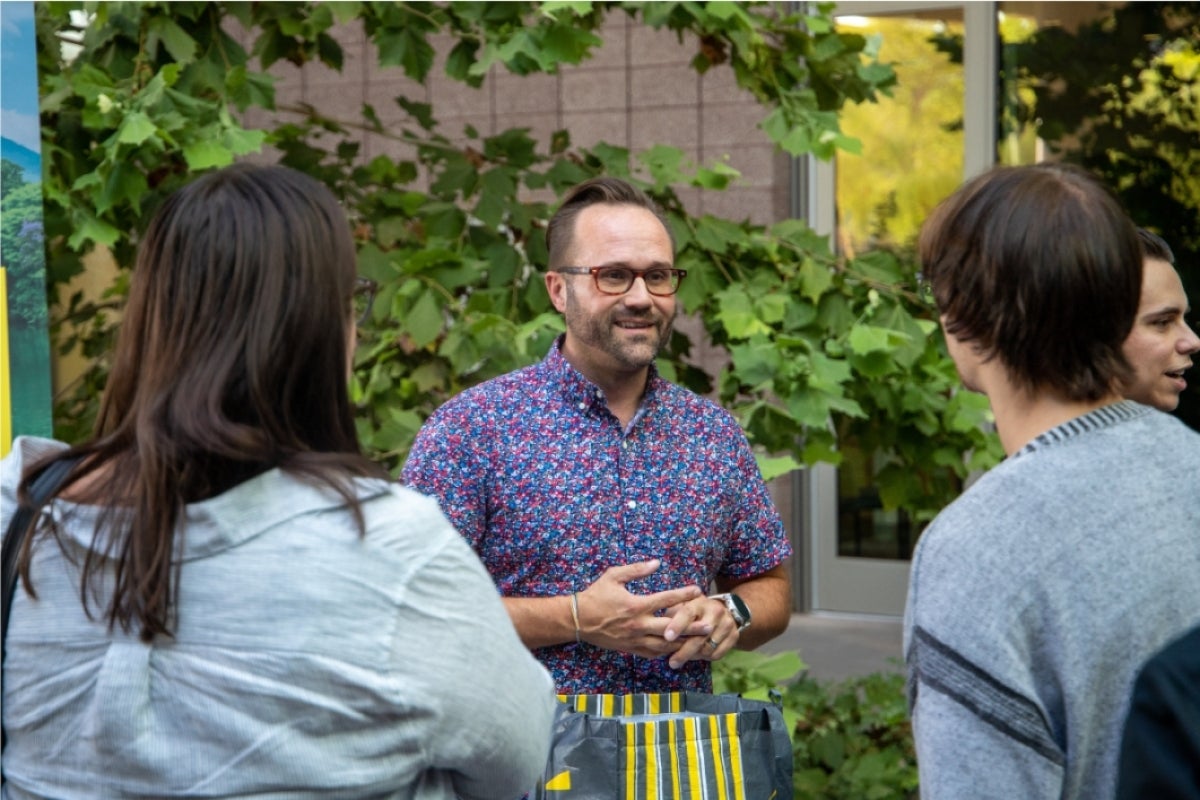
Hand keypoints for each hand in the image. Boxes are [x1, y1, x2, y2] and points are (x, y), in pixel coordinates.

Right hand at [575, 559, 702, 658]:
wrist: (577, 620)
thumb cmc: (595, 595)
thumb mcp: (613, 576)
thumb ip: (636, 570)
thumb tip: (656, 563)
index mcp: (636, 605)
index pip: (666, 600)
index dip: (683, 594)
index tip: (697, 590)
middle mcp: (638, 625)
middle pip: (672, 628)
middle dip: (692, 627)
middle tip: (710, 625)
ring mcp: (635, 639)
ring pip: (665, 645)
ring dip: (683, 643)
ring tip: (700, 642)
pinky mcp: (630, 648)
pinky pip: (653, 653)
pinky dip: (667, 652)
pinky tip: (677, 649)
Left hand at [662, 595, 738, 668]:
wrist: (725, 610)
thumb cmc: (695, 610)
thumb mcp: (683, 605)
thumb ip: (670, 614)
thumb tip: (656, 628)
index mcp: (700, 602)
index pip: (687, 613)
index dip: (677, 625)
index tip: (667, 636)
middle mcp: (716, 612)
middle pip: (699, 636)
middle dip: (684, 651)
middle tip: (671, 662)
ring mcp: (727, 624)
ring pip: (708, 648)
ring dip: (693, 656)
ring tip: (680, 658)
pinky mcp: (734, 636)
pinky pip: (717, 654)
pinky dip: (704, 658)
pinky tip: (695, 656)